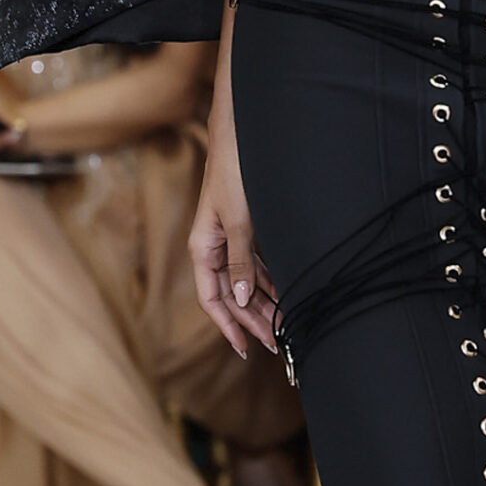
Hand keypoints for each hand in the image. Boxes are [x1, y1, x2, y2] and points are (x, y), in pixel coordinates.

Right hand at [189, 132, 278, 357]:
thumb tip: (238, 298)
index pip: (212, 300)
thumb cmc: (233, 175)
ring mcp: (228, 240)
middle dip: (252, 319)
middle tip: (276, 341)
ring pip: (243, 282)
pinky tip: (281, 295)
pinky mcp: (243, 231)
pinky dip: (267, 282)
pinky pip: (253, 265)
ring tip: (283, 324)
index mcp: (202, 250)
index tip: (245, 347)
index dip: (228, 326)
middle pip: (230, 295)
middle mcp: (212, 249)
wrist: (240, 139)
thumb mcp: (238, 222)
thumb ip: (239, 261)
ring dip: (262, 303)